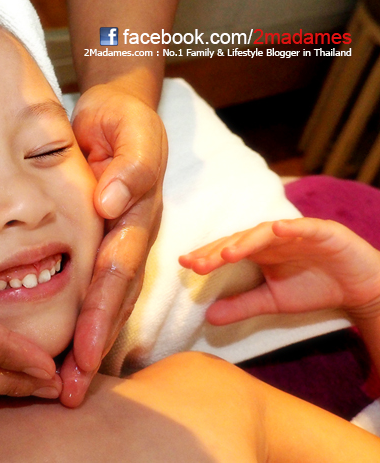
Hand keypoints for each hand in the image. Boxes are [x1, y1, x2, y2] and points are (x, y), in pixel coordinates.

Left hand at [60, 83, 166, 406]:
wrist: (113, 116)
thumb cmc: (121, 123)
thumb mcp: (134, 131)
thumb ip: (132, 165)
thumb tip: (111, 202)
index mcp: (135, 220)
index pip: (117, 273)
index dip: (101, 313)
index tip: (81, 351)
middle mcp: (127, 241)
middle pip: (112, 302)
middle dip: (92, 347)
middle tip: (69, 392)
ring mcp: (114, 246)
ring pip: (103, 304)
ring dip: (86, 347)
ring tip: (65, 389)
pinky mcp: (96, 244)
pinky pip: (89, 289)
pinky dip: (79, 323)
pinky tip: (62, 355)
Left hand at [179, 218, 379, 324]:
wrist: (360, 288)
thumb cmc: (314, 288)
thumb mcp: (273, 301)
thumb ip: (242, 305)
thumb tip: (207, 317)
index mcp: (260, 251)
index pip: (228, 250)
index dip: (207, 256)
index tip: (185, 264)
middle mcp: (273, 238)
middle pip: (241, 240)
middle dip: (218, 250)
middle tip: (197, 263)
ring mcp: (297, 233)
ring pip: (267, 233)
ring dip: (247, 240)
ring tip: (228, 253)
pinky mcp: (324, 232)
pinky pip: (305, 228)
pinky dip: (291, 228)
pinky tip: (277, 230)